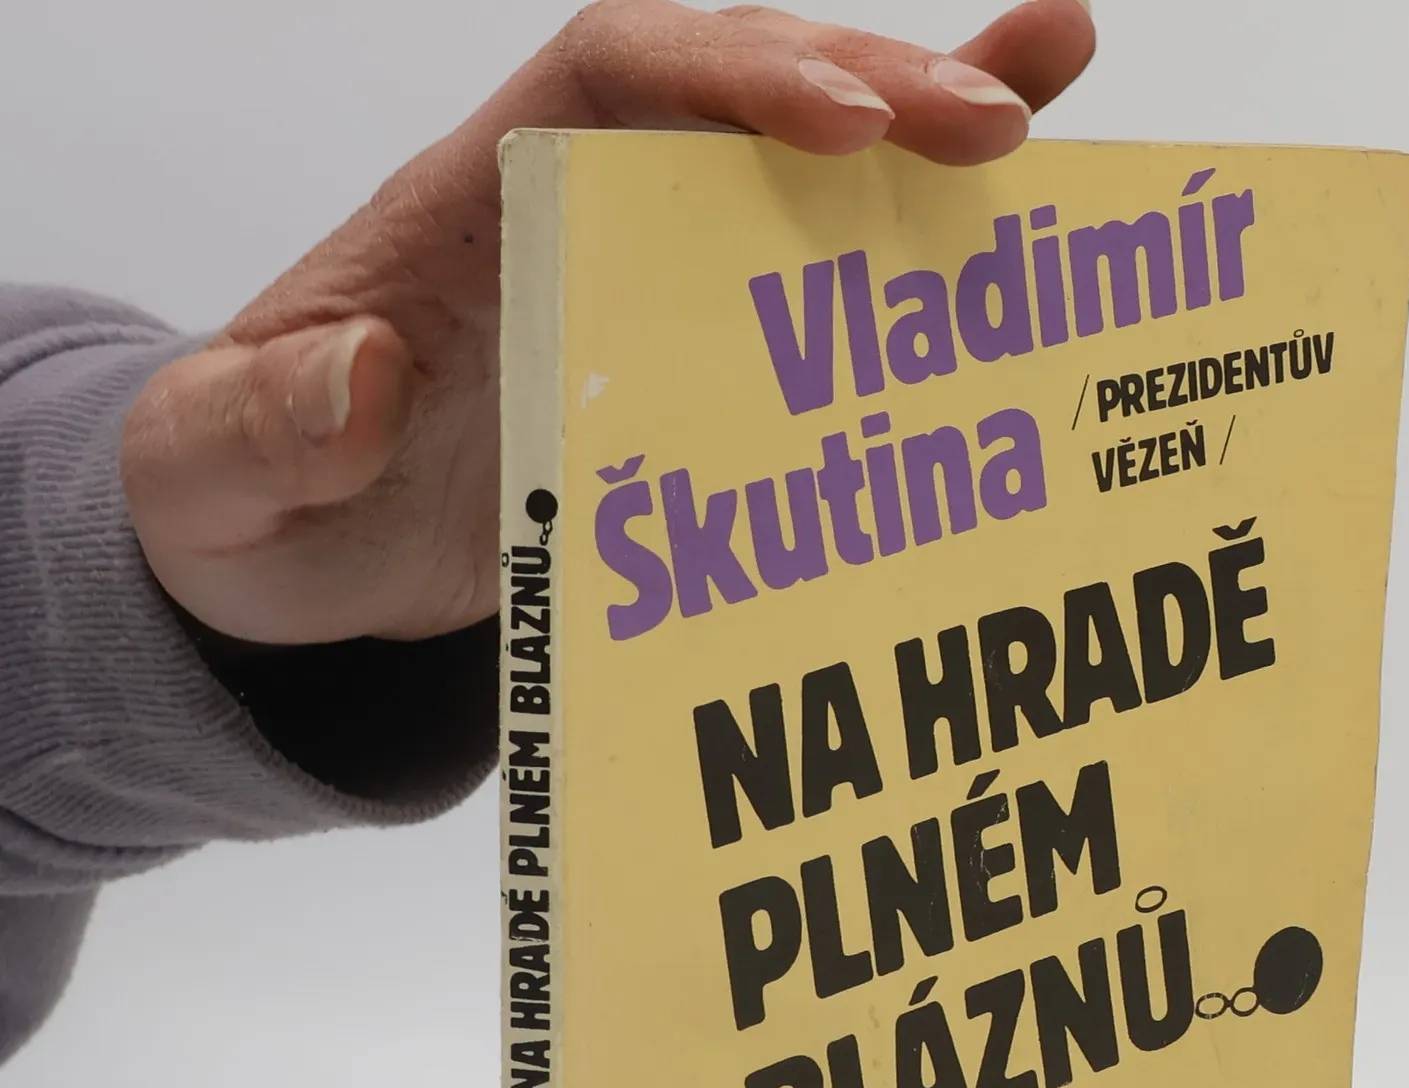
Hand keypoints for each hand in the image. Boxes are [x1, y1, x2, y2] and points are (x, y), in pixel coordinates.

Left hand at [121, 0, 1094, 646]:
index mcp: (472, 196)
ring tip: (1056, 85)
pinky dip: (908, 244)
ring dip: (929, 119)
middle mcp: (577, 205)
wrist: (294, 559)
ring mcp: (643, 275)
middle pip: (741, 87)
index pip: (617, 70)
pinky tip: (1013, 221)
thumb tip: (362, 378)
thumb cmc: (249, 498)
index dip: (737, 72)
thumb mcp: (214, 475)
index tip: (843, 125)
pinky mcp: (686, 356)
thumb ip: (263, 426)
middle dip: (874, 88)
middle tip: (996, 128)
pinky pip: (810, 282)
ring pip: (802, 166)